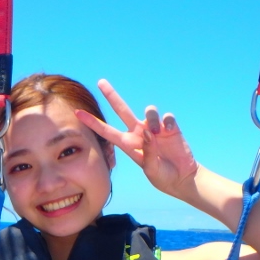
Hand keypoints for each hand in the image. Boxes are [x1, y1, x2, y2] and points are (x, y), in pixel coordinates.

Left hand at [77, 79, 198, 198]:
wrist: (182, 178)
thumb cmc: (163, 177)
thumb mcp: (152, 169)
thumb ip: (148, 152)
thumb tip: (147, 132)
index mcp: (129, 145)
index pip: (107, 132)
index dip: (93, 123)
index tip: (77, 113)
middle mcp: (139, 133)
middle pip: (123, 110)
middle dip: (112, 96)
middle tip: (100, 82)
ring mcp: (154, 128)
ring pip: (149, 111)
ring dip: (152, 119)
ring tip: (157, 133)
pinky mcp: (169, 127)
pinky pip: (167, 116)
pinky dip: (168, 121)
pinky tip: (171, 131)